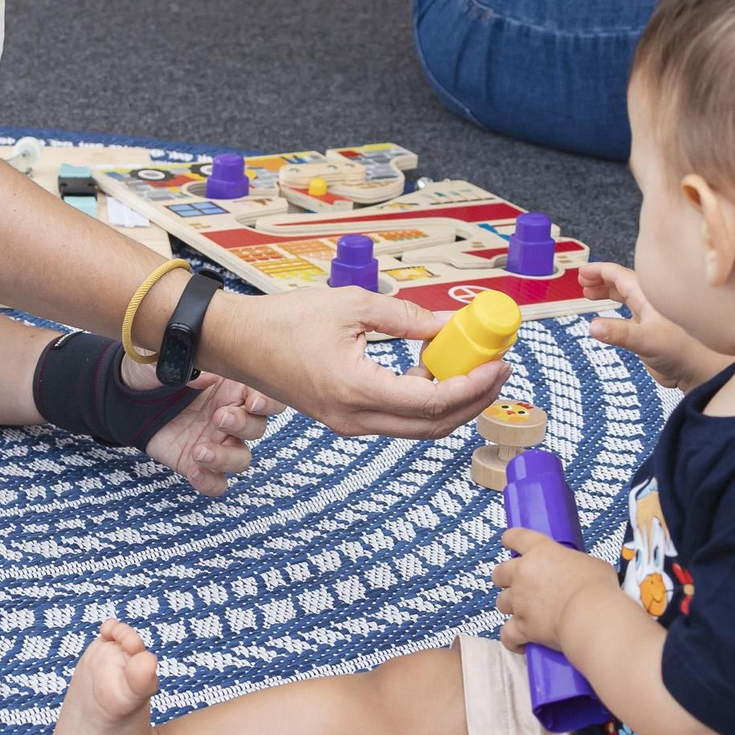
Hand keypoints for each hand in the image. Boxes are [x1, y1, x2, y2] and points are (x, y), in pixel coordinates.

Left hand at [136, 370, 283, 496]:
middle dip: (242, 425)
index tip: (252, 403)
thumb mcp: (168, 360)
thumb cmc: (154, 372)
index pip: (267, 398)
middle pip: (257, 428)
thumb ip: (188, 364)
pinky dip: (210, 482)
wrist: (127, 396)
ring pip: (241, 459)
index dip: (268, 402)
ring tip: (198, 450)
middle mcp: (231, 416)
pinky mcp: (196, 463)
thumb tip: (206, 376)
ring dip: (225, 458)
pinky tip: (193, 471)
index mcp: (233, 387)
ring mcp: (215, 443)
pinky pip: (216, 483)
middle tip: (218, 418)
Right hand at [205, 288, 508, 440]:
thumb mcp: (351, 305)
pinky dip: (424, 404)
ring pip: (416, 429)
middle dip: (473, 401)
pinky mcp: (343, 420)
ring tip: (472, 370)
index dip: (472, 386)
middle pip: (432, 426)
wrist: (238, 342)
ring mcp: (348, 425)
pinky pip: (396, 421)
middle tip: (496, 369)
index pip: (432, 401)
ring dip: (451, 405)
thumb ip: (406, 317)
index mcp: (356, 390)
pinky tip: (432, 373)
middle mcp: (354, 418)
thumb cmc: (284, 321)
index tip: (497, 363)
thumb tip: (451, 324)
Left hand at [492, 527, 620, 653]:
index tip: (509, 543)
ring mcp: (520, 600)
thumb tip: (580, 575)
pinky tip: (520, 643)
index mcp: (541, 551)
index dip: (511, 540)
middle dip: (505, 579)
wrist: (593, 616)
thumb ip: (576, 566)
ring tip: (527, 615)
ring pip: (501, 603)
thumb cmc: (598, 589)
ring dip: (512, 608)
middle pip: (500, 572)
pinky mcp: (522, 626)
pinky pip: (507, 634)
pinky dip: (513, 640)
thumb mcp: (593, 565)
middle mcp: (524, 573)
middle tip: (518, 585)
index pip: (516, 537)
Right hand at [578, 262, 728, 390]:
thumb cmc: (684, 352)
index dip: (599, 271)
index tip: (581, 272)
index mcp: (649, 296)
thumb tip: (593, 326)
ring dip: (608, 294)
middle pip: (622, 283)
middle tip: (582, 282)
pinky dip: (615, 312)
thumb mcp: (648, 340)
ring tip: (590, 295)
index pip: (619, 275)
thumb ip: (620, 333)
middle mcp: (649, 303)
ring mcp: (650, 317)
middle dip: (601, 281)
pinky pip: (629, 315)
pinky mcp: (649, 333)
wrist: (701, 372)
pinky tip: (609, 319)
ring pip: (626, 298)